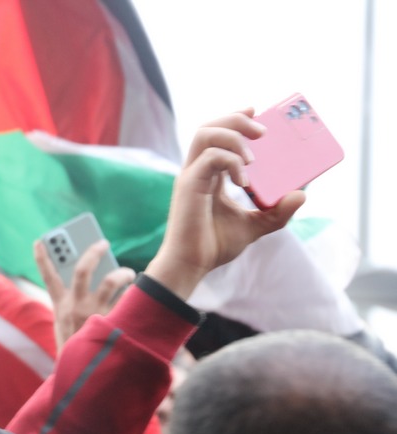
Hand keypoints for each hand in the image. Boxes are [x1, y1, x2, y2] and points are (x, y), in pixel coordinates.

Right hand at [34, 239, 135, 348]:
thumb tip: (98, 273)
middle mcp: (75, 306)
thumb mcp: (65, 322)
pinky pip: (125, 300)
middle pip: (82, 270)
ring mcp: (93, 313)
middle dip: (93, 252)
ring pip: (109, 282)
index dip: (42, 258)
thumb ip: (74, 300)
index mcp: (61, 306)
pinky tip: (138, 293)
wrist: (83, 371)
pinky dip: (133, 294)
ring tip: (128, 273)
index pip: (48, 277)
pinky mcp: (110, 321)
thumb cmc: (76, 342)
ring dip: (122, 273)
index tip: (39, 241)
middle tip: (103, 243)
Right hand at [146, 110, 305, 298]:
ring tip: (253, 155)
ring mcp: (191, 175)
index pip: (217, 135)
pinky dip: (232, 161)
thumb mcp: (254, 226)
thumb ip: (277, 212)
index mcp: (208, 175)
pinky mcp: (190, 184)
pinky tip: (244, 179)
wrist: (191, 264)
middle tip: (262, 132)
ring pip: (206, 133)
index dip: (235, 119)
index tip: (255, 111)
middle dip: (237, 120)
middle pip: (210, 126)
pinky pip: (211, 157)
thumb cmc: (213, 245)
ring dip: (234, 136)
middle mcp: (197, 170)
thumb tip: (302, 194)